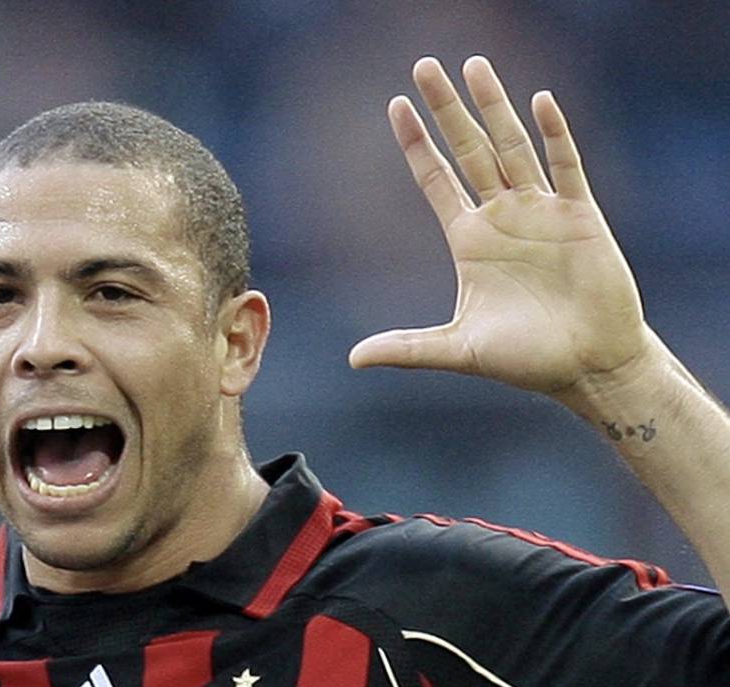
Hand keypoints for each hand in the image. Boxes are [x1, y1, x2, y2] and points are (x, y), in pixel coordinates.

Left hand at [349, 56, 650, 395]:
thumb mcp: (457, 349)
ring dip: (493, 107)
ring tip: (473, 65)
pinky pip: (566, 167)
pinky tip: (539, 102)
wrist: (588, 367)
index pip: (435, 179)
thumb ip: (407, 347)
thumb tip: (353, 359)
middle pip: (467, 150)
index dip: (415, 143)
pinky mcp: (580, 217)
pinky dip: (553, 135)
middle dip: (446, 109)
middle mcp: (501, 217)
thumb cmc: (526, 359)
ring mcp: (541, 212)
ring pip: (512, 147)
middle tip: (423, 65)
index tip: (396, 106)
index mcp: (469, 240)